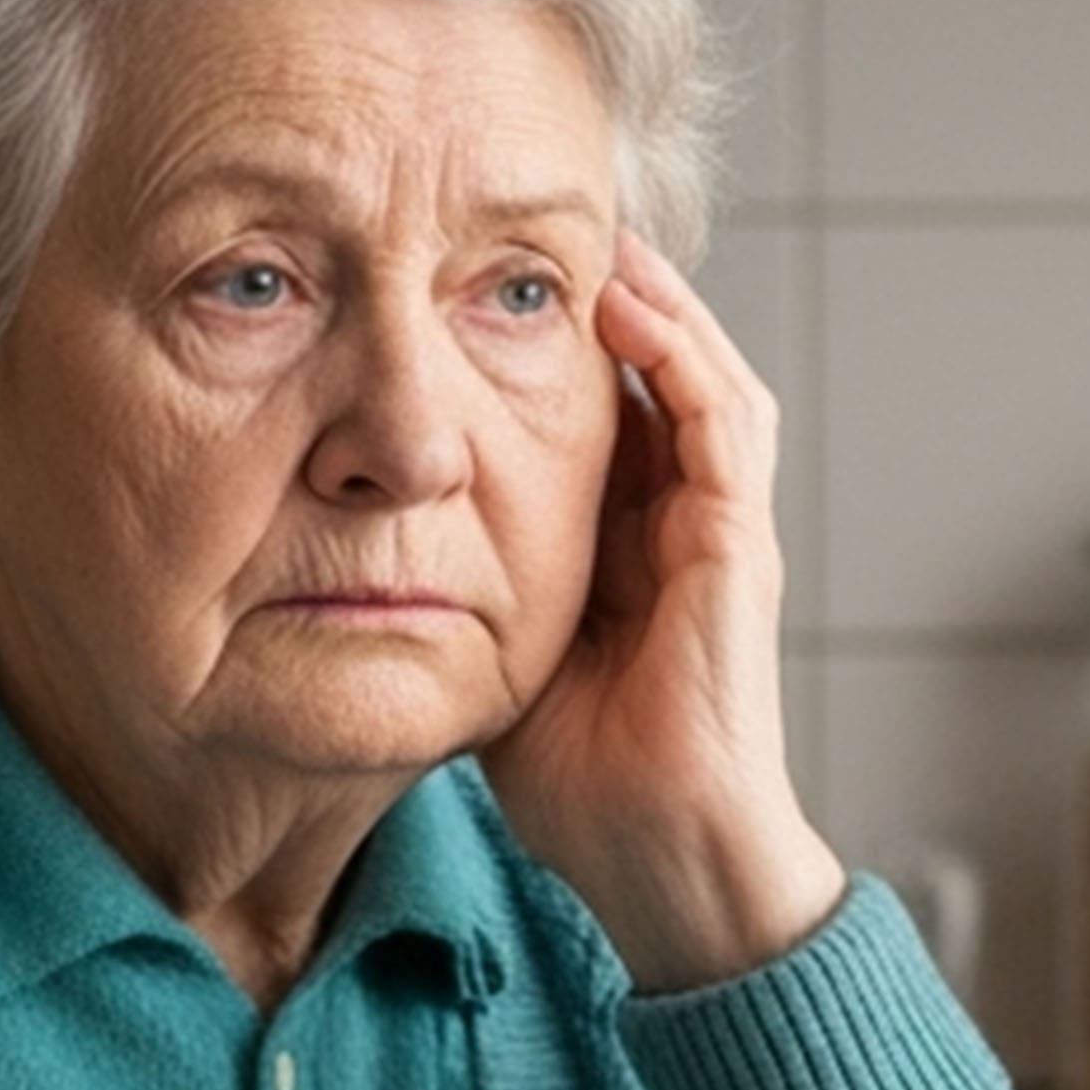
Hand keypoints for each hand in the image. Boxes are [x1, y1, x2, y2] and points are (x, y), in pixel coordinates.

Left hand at [483, 235, 841, 991]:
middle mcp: (685, 527)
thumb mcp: (490, 659)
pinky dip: (678, 352)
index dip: (557, 349)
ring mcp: (720, 532)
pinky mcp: (738, 546)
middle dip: (612, 298)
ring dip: (654, 301)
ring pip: (701, 376)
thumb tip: (351, 552)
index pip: (607, 416)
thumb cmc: (584, 789)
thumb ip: (448, 596)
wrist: (662, 858)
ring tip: (596, 238)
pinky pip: (720, 421)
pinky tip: (623, 304)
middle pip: (660, 377)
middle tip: (547, 231)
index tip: (489, 289)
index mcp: (633, 550)